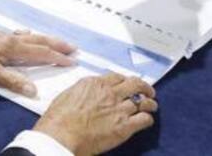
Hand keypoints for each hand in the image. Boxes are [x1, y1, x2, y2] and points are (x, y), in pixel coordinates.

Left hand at [0, 19, 75, 97]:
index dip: (57, 58)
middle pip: (37, 41)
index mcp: (11, 48)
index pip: (40, 53)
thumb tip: (35, 90)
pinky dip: (27, 36)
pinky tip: (24, 34)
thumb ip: (11, 80)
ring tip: (55, 42)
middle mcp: (8, 38)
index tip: (74, 61)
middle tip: (73, 48)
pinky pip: (16, 34)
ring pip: (28, 37)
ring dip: (44, 40)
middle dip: (56, 45)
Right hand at [34, 73, 156, 155]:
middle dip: (144, 87)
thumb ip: (83, 90)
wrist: (62, 134)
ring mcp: (119, 109)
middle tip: (147, 91)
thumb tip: (88, 94)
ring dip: (150, 104)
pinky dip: (148, 119)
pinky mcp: (125, 126)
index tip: (126, 84)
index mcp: (94, 83)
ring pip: (144, 102)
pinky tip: (146, 120)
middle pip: (135, 84)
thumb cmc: (59, 117)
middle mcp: (109, 93)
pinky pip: (145, 119)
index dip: (124, 80)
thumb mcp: (69, 94)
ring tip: (151, 106)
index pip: (116, 76)